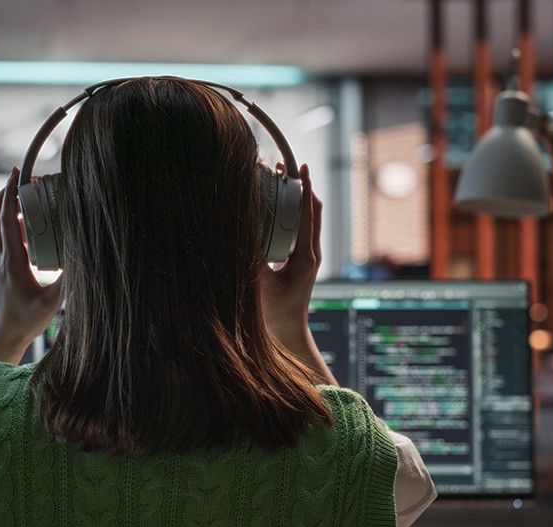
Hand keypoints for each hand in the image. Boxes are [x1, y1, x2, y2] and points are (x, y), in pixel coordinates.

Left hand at [0, 167, 62, 363]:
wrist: (5, 334)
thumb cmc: (26, 320)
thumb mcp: (52, 302)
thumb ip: (68, 280)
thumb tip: (84, 257)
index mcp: (10, 260)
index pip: (5, 217)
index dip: (10, 192)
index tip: (17, 173)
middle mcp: (0, 255)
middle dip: (6, 191)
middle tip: (23, 177)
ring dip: (10, 205)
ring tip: (30, 195)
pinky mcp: (1, 264)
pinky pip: (3, 235)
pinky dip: (13, 221)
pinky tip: (31, 221)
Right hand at [260, 163, 336, 383]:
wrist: (288, 333)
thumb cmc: (274, 312)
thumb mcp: (259, 282)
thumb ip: (250, 257)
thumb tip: (239, 231)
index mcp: (306, 256)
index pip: (307, 214)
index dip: (305, 188)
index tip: (301, 167)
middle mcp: (312, 254)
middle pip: (313, 212)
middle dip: (303, 188)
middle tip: (287, 169)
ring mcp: (309, 258)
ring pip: (309, 221)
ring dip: (298, 201)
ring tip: (283, 184)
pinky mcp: (303, 263)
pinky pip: (301, 233)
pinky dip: (292, 217)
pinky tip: (276, 212)